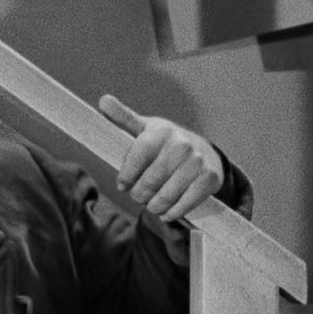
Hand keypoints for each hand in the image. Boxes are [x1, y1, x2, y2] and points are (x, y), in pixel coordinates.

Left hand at [98, 94, 225, 221]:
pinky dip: (173, 213)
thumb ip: (123, 117)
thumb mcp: (145, 129)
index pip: (137, 156)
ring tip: (152, 205)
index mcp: (161, 131)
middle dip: (140, 194)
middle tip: (139, 197)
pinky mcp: (209, 178)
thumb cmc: (167, 144)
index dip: (127, 176)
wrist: (205, 153)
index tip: (123, 185)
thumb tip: (103, 100)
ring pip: (165, 196)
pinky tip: (167, 213)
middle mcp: (180, 144)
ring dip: (154, 206)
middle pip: (150, 181)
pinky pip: (185, 203)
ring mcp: (197, 161)